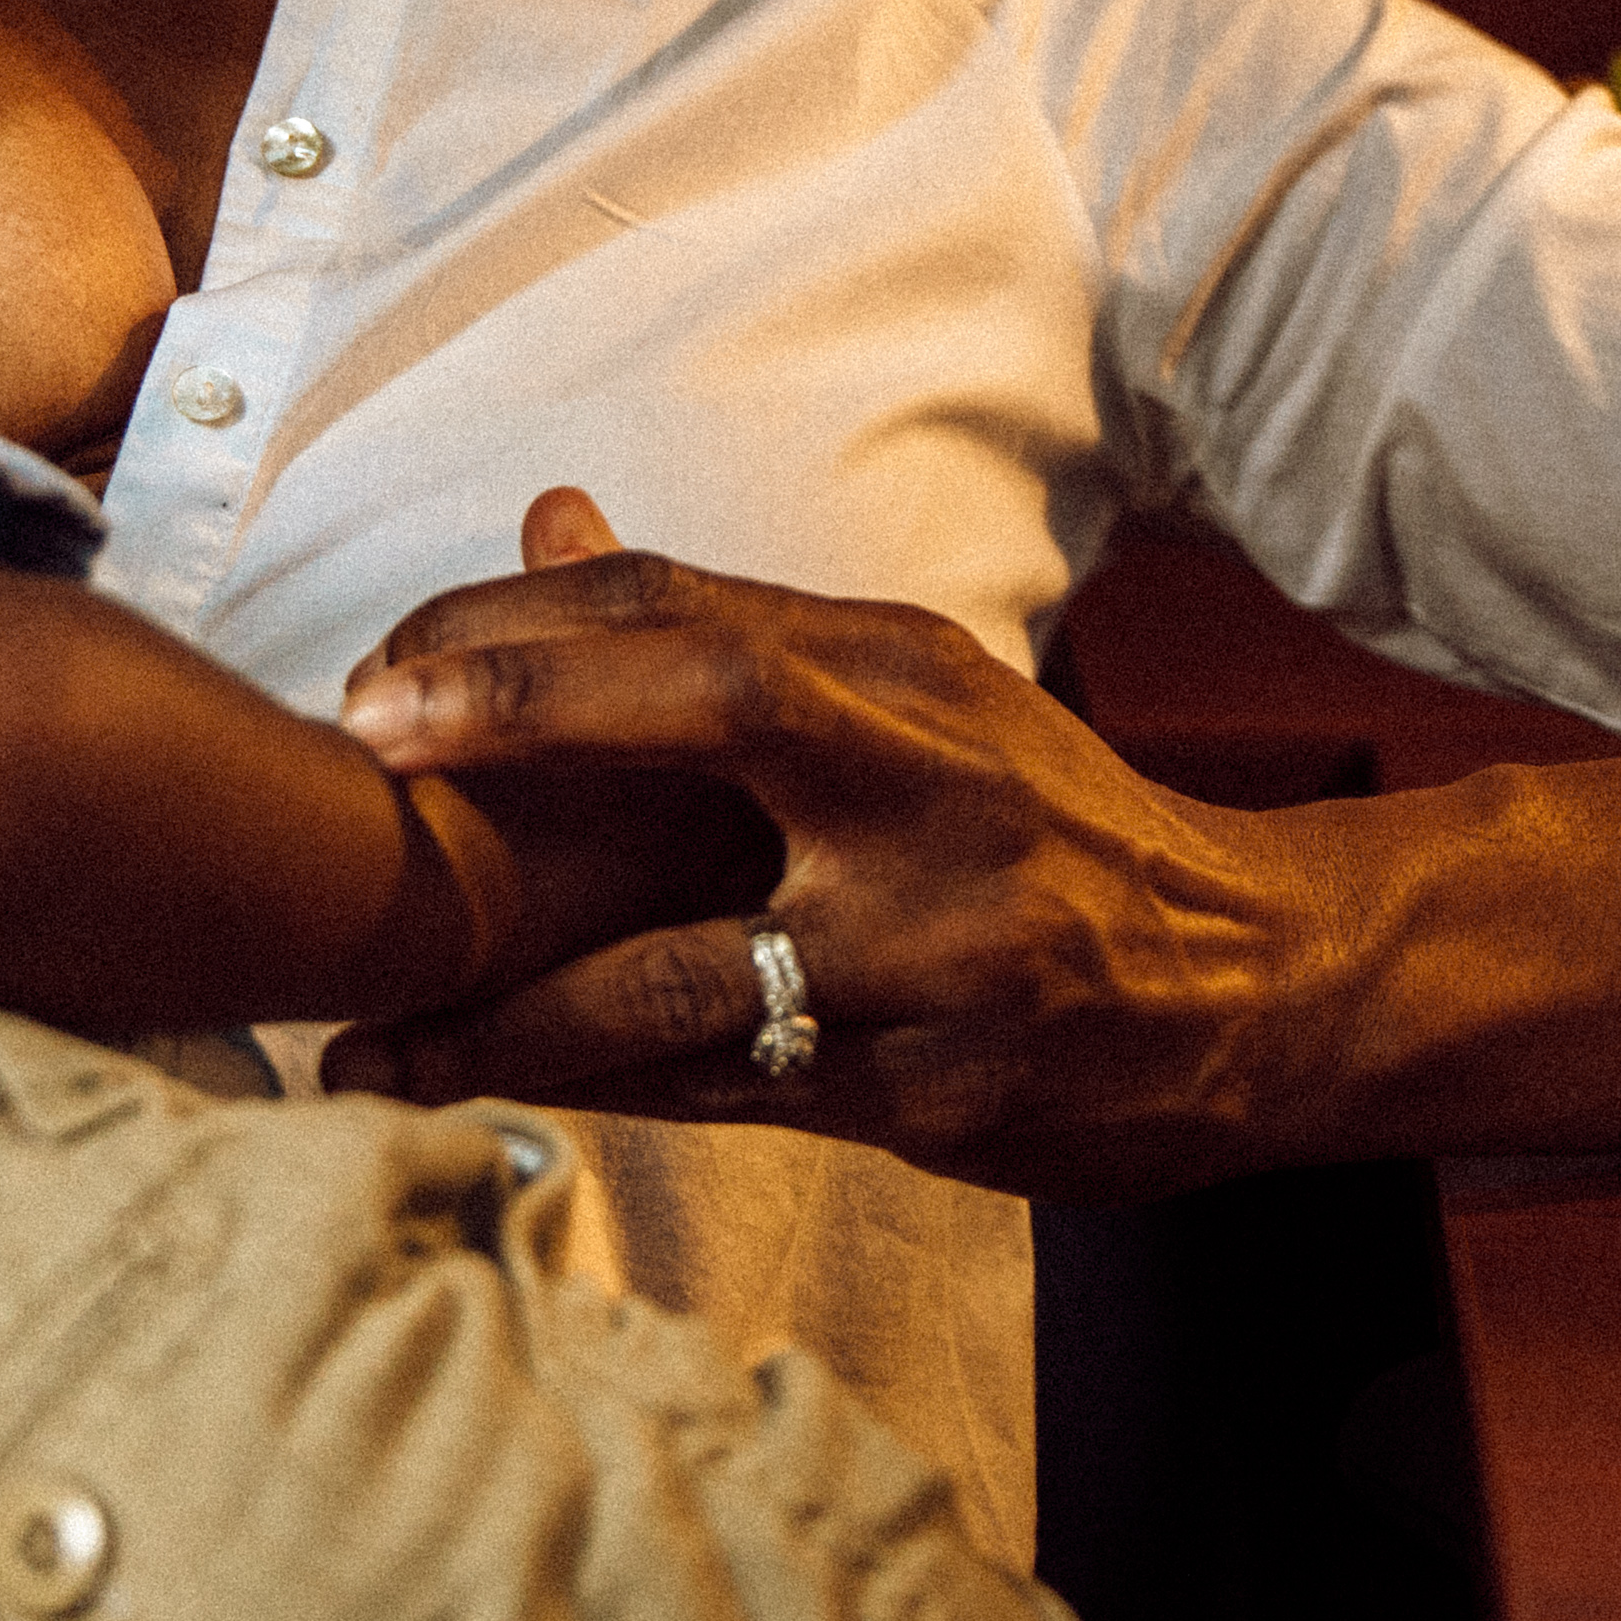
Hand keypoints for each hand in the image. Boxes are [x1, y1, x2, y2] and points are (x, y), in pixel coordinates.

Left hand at [329, 490, 1329, 1200]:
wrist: (1259, 987)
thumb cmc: (1045, 835)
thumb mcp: (915, 700)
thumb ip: (727, 635)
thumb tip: (548, 516)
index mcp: (911, 676)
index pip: (694, 607)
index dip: (522, 624)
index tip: (376, 674)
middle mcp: (933, 788)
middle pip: (711, 707)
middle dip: (520, 718)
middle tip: (360, 753)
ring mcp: (943, 948)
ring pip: (689, 969)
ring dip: (508, 1012)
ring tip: (368, 1041)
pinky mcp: (942, 1092)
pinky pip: (731, 1100)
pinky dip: (600, 1100)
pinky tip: (488, 1103)